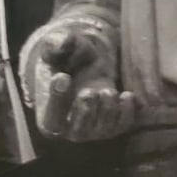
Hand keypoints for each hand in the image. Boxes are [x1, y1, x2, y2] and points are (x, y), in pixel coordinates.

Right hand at [18, 21, 134, 140]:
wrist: (82, 69)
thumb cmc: (63, 60)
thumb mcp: (55, 48)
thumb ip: (55, 44)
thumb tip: (61, 44)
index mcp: (48, 117)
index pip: (51, 121)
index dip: (56, 101)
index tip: (62, 77)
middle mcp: (70, 130)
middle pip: (78, 132)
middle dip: (85, 110)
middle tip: (89, 92)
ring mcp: (93, 131)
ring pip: (102, 129)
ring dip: (107, 110)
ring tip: (107, 90)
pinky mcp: (113, 126)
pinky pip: (122, 126)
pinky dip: (127, 113)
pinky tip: (127, 96)